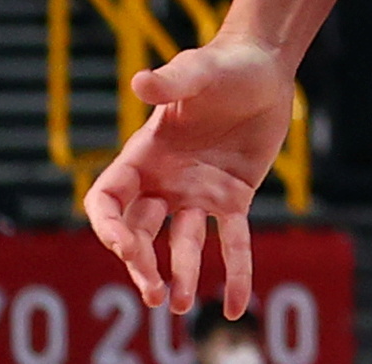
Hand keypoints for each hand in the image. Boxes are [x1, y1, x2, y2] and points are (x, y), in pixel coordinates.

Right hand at [82, 36, 293, 319]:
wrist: (263, 68)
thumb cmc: (221, 65)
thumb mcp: (196, 70)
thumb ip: (172, 81)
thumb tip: (141, 81)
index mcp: (142, 157)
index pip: (109, 202)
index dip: (110, 227)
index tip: (124, 247)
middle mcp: (164, 182)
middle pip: (140, 232)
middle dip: (141, 263)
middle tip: (155, 291)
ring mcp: (197, 193)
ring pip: (183, 244)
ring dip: (181, 275)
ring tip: (179, 306)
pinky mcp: (234, 198)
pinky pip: (233, 242)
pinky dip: (236, 273)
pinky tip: (237, 307)